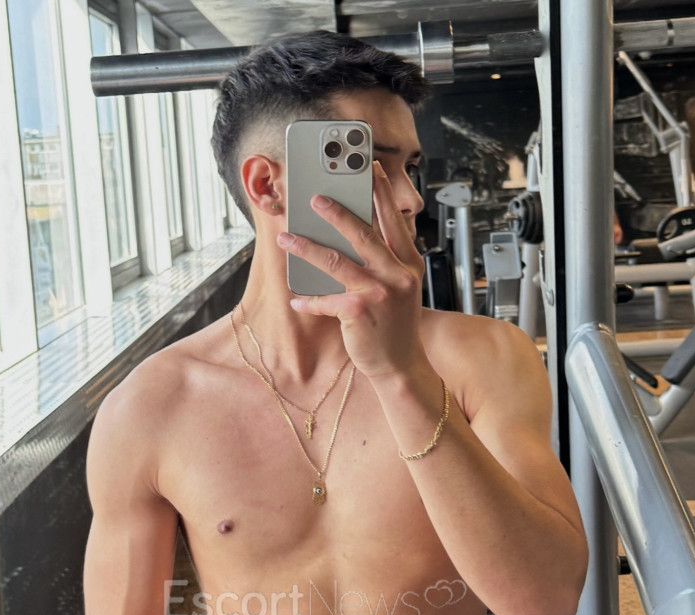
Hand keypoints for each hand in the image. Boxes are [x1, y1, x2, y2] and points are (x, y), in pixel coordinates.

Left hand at [277, 162, 425, 381]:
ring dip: (307, 247)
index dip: (380, 192)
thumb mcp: (399, 288)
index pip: (393, 221)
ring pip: (336, 261)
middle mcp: (396, 275)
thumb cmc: (395, 326)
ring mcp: (379, 293)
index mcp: (408, 264)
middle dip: (336, 211)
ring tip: (286, 236)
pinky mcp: (358, 312)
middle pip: (362, 233)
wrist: (401, 366)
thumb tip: (351, 236)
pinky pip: (325, 300)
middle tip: (315, 197)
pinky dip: (309, 300)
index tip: (369, 168)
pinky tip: (296, 298)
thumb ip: (383, 262)